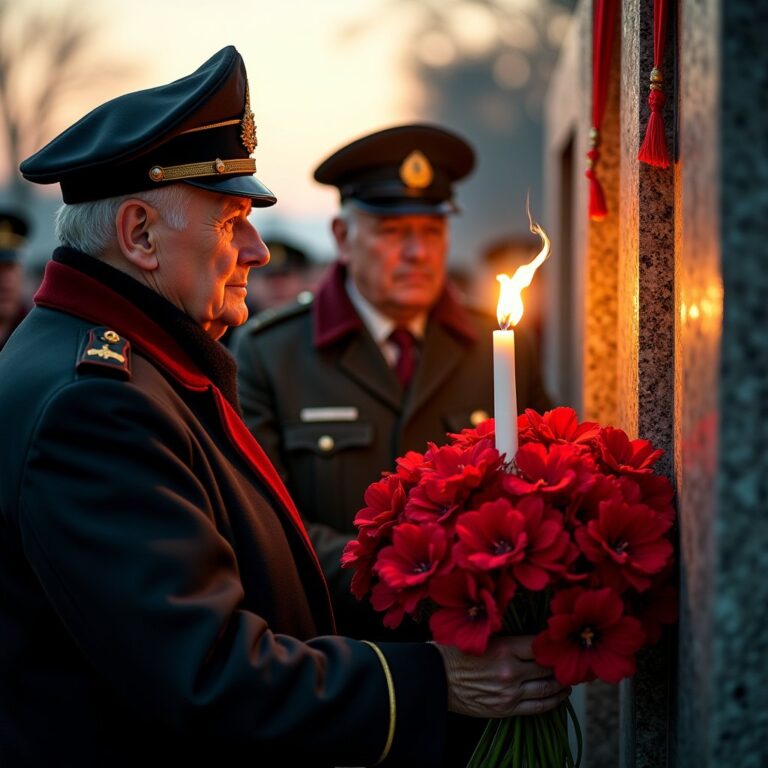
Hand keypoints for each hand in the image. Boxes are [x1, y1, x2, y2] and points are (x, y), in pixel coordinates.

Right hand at [433, 635, 570, 717]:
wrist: (435, 679)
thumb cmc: (454, 652)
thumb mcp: (481, 636)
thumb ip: (505, 636)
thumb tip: (529, 633)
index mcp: (504, 647)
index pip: (539, 645)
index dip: (552, 644)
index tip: (560, 642)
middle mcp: (510, 670)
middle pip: (547, 667)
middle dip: (561, 664)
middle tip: (571, 660)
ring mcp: (510, 692)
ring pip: (547, 688)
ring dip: (561, 684)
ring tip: (568, 679)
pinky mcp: (506, 709)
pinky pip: (538, 707)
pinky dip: (553, 701)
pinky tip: (559, 695)